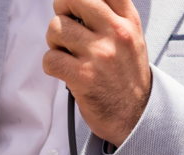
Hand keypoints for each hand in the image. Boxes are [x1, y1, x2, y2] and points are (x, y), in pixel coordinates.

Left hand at [43, 0, 150, 146]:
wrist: (134, 113)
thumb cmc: (124, 76)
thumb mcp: (129, 38)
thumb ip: (109, 18)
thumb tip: (75, 6)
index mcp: (127, 21)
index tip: (73, 9)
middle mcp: (115, 33)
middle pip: (74, 0)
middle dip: (61, 12)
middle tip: (64, 28)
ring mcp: (99, 54)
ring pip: (56, 29)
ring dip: (54, 43)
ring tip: (66, 54)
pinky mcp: (83, 76)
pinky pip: (50, 59)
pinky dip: (50, 64)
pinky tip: (63, 70)